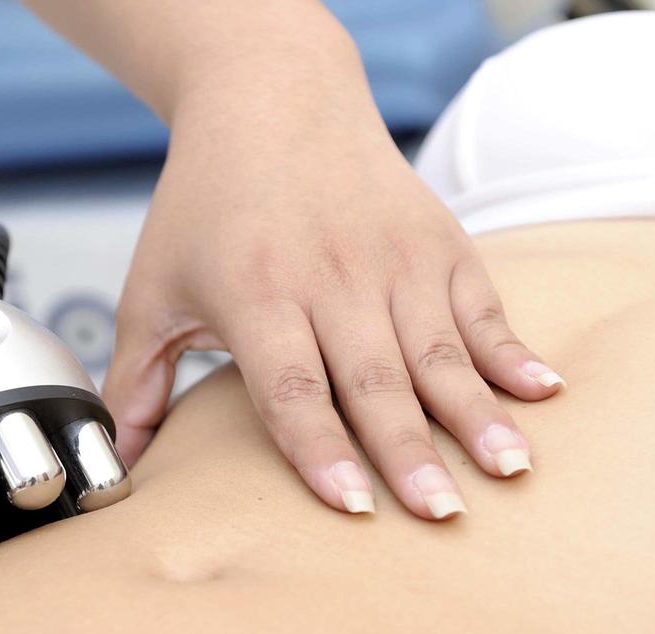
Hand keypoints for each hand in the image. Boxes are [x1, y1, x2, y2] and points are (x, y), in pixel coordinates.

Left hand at [104, 69, 565, 519]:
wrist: (272, 97)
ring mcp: (392, 257)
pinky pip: (481, 305)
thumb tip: (112, 464)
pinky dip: (512, 350)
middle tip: (440, 515)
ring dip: (477, 412)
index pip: (293, 385)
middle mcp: (331, 275)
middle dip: (410, 452)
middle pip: (375, 378)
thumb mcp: (154, 288)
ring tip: (510, 471)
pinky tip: (542, 393)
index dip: (321, 448)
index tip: (352, 505)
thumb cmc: (208, 205)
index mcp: (257, 293)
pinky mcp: (438, 240)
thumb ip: (135, 380)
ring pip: (439, 348)